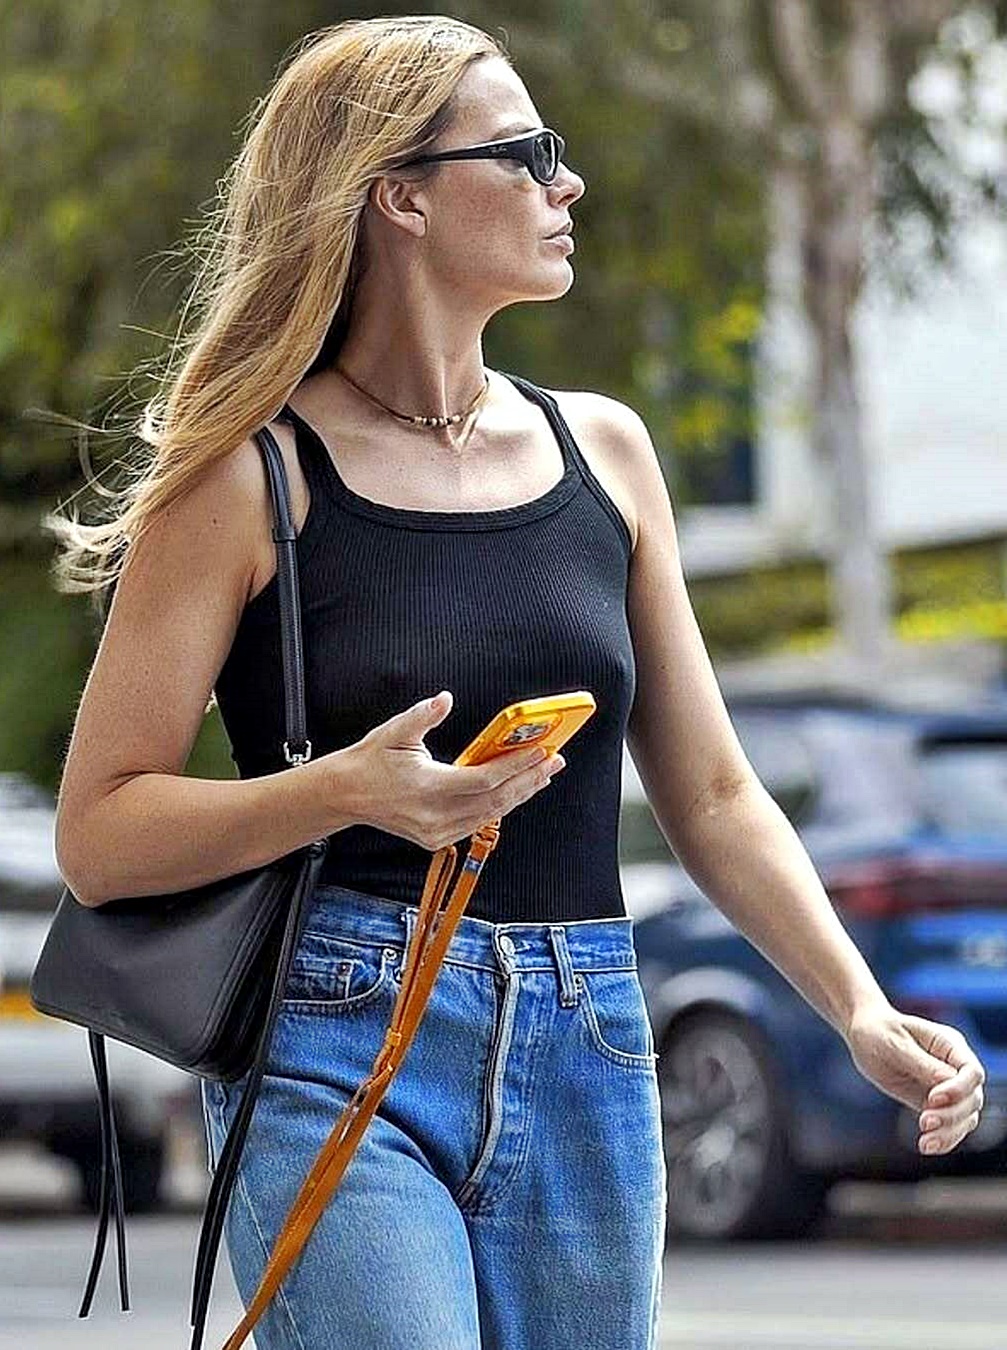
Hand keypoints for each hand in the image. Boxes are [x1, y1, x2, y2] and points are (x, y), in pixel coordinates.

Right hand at [348, 691, 565, 851]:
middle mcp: (435, 815)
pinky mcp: (436, 839)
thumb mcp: (395, 732)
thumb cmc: (371, 761)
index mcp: (428, 786)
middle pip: (496, 800)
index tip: (541, 750)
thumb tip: (445, 699)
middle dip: (530, 779)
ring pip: (491, 814)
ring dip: (520, 794)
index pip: (485, 778)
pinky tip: (516, 792)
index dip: (517, 765)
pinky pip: (478, 823)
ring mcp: (436, 832)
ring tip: (543, 774)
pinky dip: (500, 806)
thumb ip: (423, 715)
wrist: (347, 795)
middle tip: (554, 760)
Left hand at [844, 1003, 985, 1155]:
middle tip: (924, 1122)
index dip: (959, 1089)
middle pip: (973, 1098)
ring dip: (950, 1133)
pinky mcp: (936, 1104)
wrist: (864, 1036)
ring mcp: (948, 1087)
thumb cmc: (878, 1032)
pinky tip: (927, 1147)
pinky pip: (951, 1126)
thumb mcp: (895, 1043)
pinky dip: (944, 1139)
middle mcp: (955, 1067)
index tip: (932, 1098)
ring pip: (966, 1117)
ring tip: (925, 1143)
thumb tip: (947, 1081)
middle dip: (952, 1115)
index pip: (972, 1071)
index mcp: (949, 1045)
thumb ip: (921, 1063)